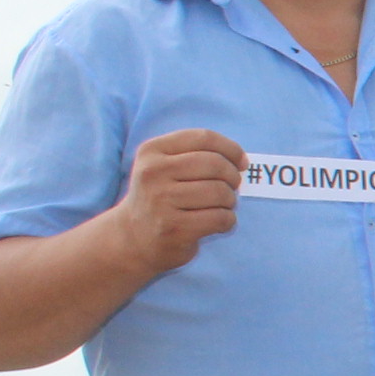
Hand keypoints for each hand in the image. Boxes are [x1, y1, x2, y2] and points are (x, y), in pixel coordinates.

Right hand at [105, 128, 244, 274]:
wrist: (133, 237)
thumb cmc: (161, 197)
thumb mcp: (166, 166)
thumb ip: (199, 154)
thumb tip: (242, 160)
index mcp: (152, 151)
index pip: (203, 138)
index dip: (231, 149)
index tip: (241, 163)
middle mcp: (153, 172)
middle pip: (215, 164)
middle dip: (232, 177)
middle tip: (230, 188)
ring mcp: (161, 201)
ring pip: (220, 191)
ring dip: (230, 201)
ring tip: (220, 207)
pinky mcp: (174, 228)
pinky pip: (220, 218)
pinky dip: (228, 221)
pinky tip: (217, 223)